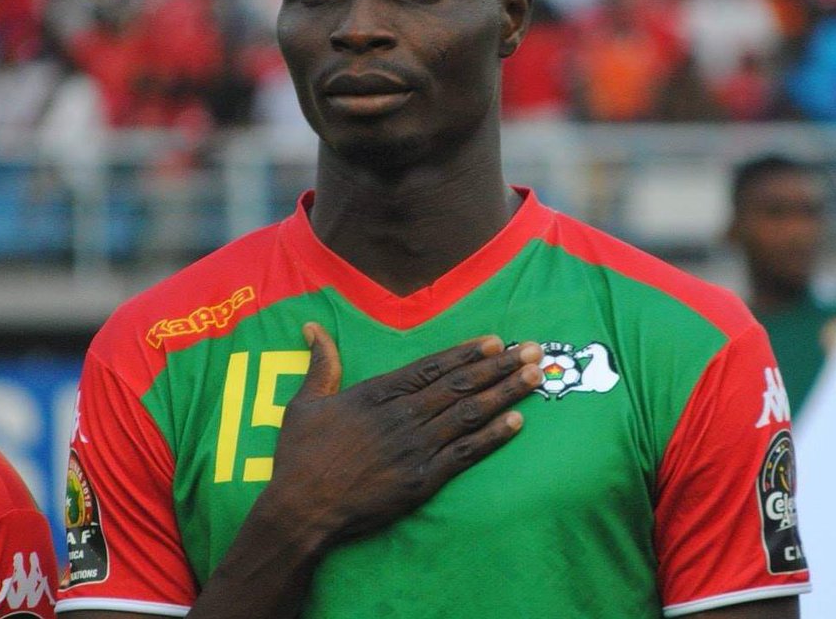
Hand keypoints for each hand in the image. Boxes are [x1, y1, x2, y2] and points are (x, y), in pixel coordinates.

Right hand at [261, 323, 542, 550]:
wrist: (301, 510)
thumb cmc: (300, 456)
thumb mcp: (305, 402)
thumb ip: (321, 364)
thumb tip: (313, 326)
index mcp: (377, 393)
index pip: (431, 366)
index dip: (466, 352)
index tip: (496, 340)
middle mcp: (402, 415)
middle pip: (460, 385)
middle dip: (500, 366)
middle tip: (533, 350)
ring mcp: (415, 447)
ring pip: (469, 414)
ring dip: (506, 393)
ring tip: (535, 376)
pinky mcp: (422, 480)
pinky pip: (466, 454)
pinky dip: (494, 436)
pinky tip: (518, 422)